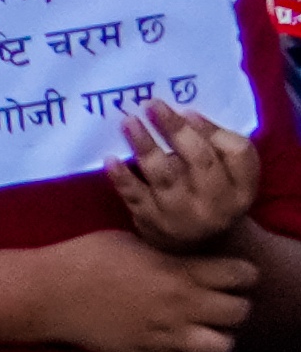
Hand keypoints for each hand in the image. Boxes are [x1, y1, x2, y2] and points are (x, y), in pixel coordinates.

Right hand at [41, 224, 254, 351]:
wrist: (47, 293)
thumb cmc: (84, 256)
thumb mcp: (131, 240)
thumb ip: (168, 252)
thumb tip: (190, 256)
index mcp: (177, 271)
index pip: (240, 274)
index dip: (240, 272)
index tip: (229, 272)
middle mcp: (180, 305)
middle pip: (240, 312)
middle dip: (234, 305)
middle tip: (217, 300)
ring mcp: (165, 335)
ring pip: (222, 347)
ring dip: (216, 337)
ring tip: (201, 328)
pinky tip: (173, 347)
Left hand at [115, 100, 261, 253]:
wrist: (199, 246)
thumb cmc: (211, 194)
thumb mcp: (228, 176)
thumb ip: (215, 144)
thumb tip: (187, 115)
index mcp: (241, 189)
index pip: (237, 154)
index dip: (211, 131)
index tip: (186, 111)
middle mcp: (217, 205)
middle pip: (200, 160)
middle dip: (176, 130)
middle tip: (151, 105)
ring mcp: (183, 215)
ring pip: (165, 175)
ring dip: (145, 145)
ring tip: (129, 122)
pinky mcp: (152, 222)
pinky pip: (135, 195)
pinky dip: (122, 177)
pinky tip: (111, 158)